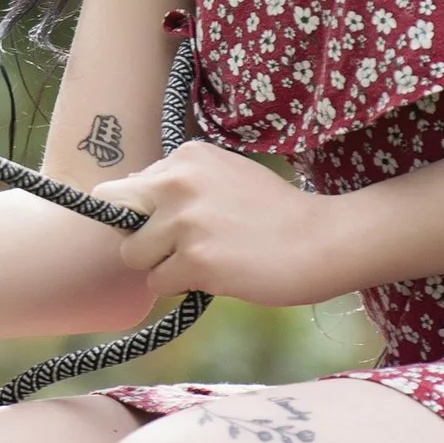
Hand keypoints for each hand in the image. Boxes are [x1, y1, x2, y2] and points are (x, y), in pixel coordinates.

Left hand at [101, 142, 350, 310]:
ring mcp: (185, 221)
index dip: (142, 213)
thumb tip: (120, 201)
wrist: (324, 240)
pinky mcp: (195, 260)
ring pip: (135, 255)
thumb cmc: (276, 215)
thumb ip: (179, 185)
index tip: (169, 225)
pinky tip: (219, 275)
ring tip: (208, 260)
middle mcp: (178, 181)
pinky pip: (158, 283)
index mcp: (186, 156)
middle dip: (144, 238)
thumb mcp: (225, 176)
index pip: (123, 188)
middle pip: (119, 220)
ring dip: (164, 266)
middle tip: (186, 247)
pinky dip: (182, 287)